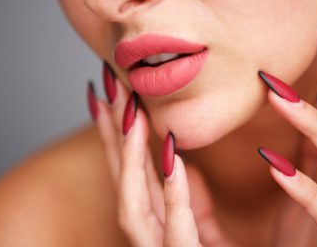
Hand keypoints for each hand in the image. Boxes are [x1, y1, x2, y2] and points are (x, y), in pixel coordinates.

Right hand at [88, 67, 233, 245]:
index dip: (117, 136)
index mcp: (161, 229)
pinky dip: (173, 196)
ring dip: (130, 159)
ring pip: (135, 207)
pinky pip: (177, 235)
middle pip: (124, 183)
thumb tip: (176, 161)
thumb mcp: (209, 232)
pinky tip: (171, 158)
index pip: (132, 175)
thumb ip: (189, 202)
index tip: (109, 94)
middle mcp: (155, 242)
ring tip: (129, 113)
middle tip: (107, 86)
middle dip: (113, 137)